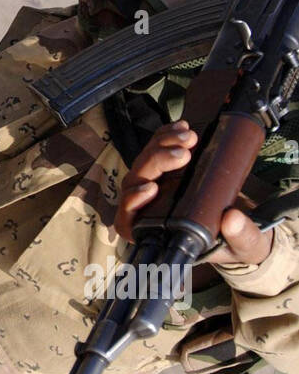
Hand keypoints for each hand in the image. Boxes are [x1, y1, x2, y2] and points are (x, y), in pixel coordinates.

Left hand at [115, 119, 271, 265]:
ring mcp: (156, 187)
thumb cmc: (236, 243)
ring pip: (145, 162)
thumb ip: (241, 237)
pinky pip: (157, 149)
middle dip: (157, 162)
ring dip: (162, 144)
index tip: (152, 188)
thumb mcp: (244, 246)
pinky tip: (182, 127)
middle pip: (137, 182)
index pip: (128, 221)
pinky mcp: (167, 170)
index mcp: (158, 234)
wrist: (242, 228)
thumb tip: (232, 219)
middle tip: (183, 153)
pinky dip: (166, 136)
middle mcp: (150, 210)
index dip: (132, 203)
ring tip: (188, 136)